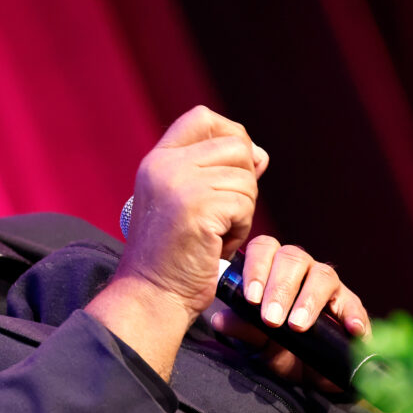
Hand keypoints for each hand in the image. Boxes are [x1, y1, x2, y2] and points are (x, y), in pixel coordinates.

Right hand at [86, 105, 267, 378]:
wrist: (152, 294)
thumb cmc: (173, 254)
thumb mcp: (184, 201)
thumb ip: (214, 172)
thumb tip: (260, 155)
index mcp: (156, 160)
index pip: (204, 118)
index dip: (230, 135)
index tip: (235, 167)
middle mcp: (164, 165)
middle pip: (235, 145)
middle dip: (243, 181)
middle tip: (222, 215)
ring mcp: (179, 185)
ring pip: (245, 178)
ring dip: (241, 211)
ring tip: (215, 234)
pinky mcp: (197, 209)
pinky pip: (244, 205)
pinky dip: (240, 230)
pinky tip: (217, 246)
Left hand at [209, 236, 369, 389]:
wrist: (307, 375)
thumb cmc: (276, 348)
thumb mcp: (254, 342)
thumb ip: (240, 328)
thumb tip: (219, 319)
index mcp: (271, 269)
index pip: (262, 249)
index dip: (256, 269)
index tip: (251, 298)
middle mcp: (300, 270)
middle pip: (293, 258)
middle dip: (280, 288)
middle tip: (271, 319)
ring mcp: (327, 285)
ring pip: (323, 274)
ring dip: (309, 300)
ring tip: (298, 325)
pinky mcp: (350, 306)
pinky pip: (354, 304)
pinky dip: (353, 315)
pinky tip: (350, 329)